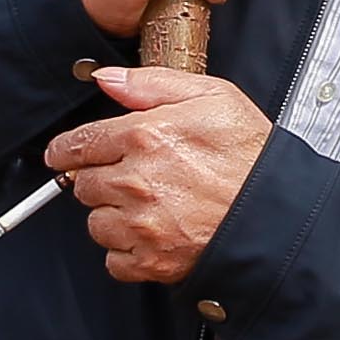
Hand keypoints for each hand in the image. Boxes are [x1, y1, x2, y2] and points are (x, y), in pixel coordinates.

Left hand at [48, 65, 275, 283]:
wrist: (279, 210)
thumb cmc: (251, 154)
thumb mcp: (211, 96)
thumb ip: (151, 83)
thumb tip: (107, 79)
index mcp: (144, 136)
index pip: (79, 144)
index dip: (63, 150)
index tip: (60, 155)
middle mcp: (136, 181)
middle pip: (83, 185)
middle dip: (99, 180)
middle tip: (128, 177)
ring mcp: (142, 225)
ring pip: (96, 224)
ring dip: (112, 216)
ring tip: (146, 207)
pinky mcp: (152, 260)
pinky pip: (114, 261)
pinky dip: (126, 251)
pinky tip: (151, 234)